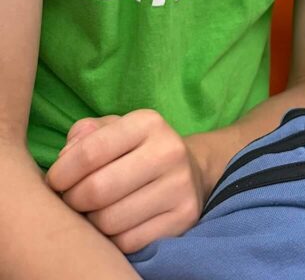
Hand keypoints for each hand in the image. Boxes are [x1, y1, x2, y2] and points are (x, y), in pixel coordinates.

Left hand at [46, 109, 204, 253]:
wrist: (188, 172)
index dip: (61, 172)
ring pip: (110, 221)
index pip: (90, 151)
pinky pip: (128, 242)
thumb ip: (85, 134)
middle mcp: (169, 150)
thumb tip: (65, 157)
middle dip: (73, 200)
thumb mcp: (113, 130)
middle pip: (97, 190)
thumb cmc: (136, 150)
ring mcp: (180, 186)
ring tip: (93, 212)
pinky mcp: (184, 217)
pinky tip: (115, 225)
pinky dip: (112, 240)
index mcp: (148, 122)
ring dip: (91, 223)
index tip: (55, 181)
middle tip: (72, 200)